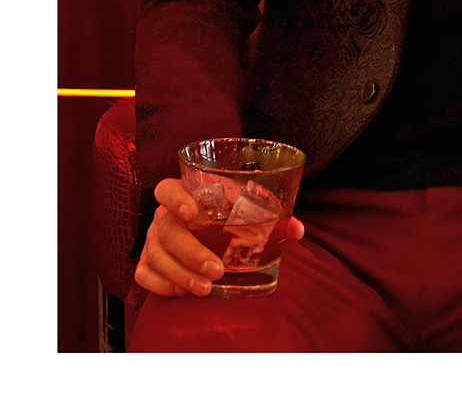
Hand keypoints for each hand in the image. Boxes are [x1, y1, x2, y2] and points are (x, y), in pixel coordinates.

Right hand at [134, 176, 304, 297]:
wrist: (206, 227)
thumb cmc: (226, 212)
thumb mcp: (245, 207)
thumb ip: (269, 214)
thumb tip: (297, 230)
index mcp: (183, 192)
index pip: (166, 189)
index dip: (176, 199)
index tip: (192, 213)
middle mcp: (162, 215)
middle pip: (166, 230)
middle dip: (190, 253)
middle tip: (216, 270)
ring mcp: (152, 240)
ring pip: (156, 257)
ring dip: (180, 275)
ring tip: (206, 288)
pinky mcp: (147, 262)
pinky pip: (144, 275)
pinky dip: (163, 285)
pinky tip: (185, 291)